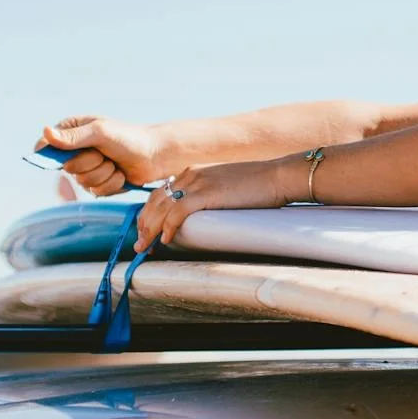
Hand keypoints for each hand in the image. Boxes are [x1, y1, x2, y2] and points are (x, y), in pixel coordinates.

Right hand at [36, 115, 172, 196]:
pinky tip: (121, 174)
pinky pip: (96, 192)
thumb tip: (45, 132)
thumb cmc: (130, 137)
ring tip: (116, 163)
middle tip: (105, 154)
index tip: (69, 154)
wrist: (156, 155)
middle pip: (67, 168)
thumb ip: (74, 137)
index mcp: (72, 132)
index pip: (45, 147)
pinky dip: (112, 184)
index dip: (51, 155)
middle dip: (91, 163)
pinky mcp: (98, 184)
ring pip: (83, 182)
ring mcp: (86, 169)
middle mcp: (75, 151)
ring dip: (104, 174)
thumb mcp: (101, 132)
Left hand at [134, 159, 293, 251]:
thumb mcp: (227, 186)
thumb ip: (210, 195)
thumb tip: (202, 216)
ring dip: (150, 229)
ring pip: (162, 207)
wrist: (278, 176)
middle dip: (144, 224)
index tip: (146, 231)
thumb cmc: (260, 185)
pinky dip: (168, 226)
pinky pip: (178, 212)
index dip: (150, 213)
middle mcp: (191, 174)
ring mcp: (198, 182)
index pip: (161, 193)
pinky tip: (165, 239)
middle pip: (156, 201)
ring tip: (145, 246)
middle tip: (139, 244)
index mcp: (194, 172)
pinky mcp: (208, 193)